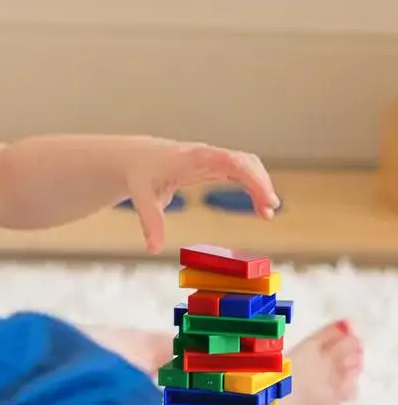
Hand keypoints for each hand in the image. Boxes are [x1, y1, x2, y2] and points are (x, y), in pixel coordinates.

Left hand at [124, 137, 279, 253]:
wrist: (137, 158)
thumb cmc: (140, 175)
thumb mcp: (142, 198)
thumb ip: (150, 222)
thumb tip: (152, 250)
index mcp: (193, 158)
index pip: (231, 161)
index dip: (251, 177)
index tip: (264, 199)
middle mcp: (207, 155)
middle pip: (245, 161)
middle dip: (261, 184)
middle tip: (268, 213)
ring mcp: (213, 159)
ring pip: (247, 165)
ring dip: (261, 185)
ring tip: (266, 214)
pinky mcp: (214, 166)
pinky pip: (241, 171)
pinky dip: (254, 186)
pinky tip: (259, 207)